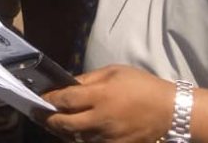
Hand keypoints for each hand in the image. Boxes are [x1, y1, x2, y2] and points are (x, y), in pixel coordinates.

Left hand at [42, 65, 174, 142]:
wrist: (168, 111)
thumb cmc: (141, 85)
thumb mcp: (114, 72)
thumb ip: (89, 79)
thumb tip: (68, 84)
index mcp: (100, 96)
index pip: (65, 99)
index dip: (49, 99)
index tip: (39, 97)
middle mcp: (100, 119)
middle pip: (64, 124)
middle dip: (48, 119)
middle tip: (38, 113)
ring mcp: (107, 137)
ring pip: (76, 137)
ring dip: (63, 131)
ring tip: (55, 122)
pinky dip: (81, 139)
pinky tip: (77, 133)